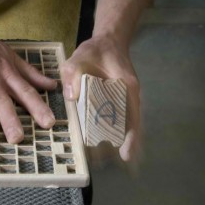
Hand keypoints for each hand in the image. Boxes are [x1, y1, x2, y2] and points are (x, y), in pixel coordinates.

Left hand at [60, 36, 140, 162]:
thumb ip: (73, 73)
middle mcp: (130, 97)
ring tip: (101, 160)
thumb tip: (72, 96)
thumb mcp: (80, 56)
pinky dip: (115, 135)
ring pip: (127, 127)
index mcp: (126, 87)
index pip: (132, 116)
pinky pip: (120, 122)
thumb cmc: (97, 50)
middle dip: (122, 146)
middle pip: (131, 127)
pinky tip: (104, 147)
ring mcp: (127, 101)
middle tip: (103, 162)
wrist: (109, 42)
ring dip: (118, 143)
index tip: (126, 155)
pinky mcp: (119, 103)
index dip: (131, 137)